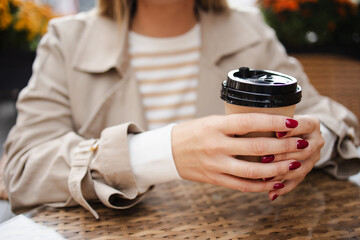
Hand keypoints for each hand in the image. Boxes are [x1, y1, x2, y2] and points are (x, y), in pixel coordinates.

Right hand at [171, 114, 308, 192]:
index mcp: (215, 126)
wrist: (168, 151)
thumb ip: (234, 125)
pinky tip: (274, 182)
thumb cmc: (191, 132)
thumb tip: (264, 126)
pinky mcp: (215, 179)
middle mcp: (216, 145)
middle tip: (301, 144)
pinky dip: (261, 185)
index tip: (292, 123)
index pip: (249, 122)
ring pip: (253, 171)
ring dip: (277, 169)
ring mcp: (215, 165)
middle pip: (257, 148)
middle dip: (284, 146)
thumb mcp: (210, 121)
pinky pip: (242, 185)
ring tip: (294, 165)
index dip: (274, 123)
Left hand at [266, 115, 324, 200]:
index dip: (292, 131)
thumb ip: (271, 119)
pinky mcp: (306, 169)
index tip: (277, 134)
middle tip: (265, 159)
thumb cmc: (279, 119)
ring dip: (282, 174)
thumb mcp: (279, 116)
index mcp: (312, 124)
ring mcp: (313, 157)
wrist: (293, 129)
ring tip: (265, 178)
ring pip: (301, 169)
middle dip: (283, 156)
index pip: (305, 126)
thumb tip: (255, 121)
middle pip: (304, 151)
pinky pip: (296, 181)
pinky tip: (271, 194)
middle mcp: (316, 140)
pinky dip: (283, 188)